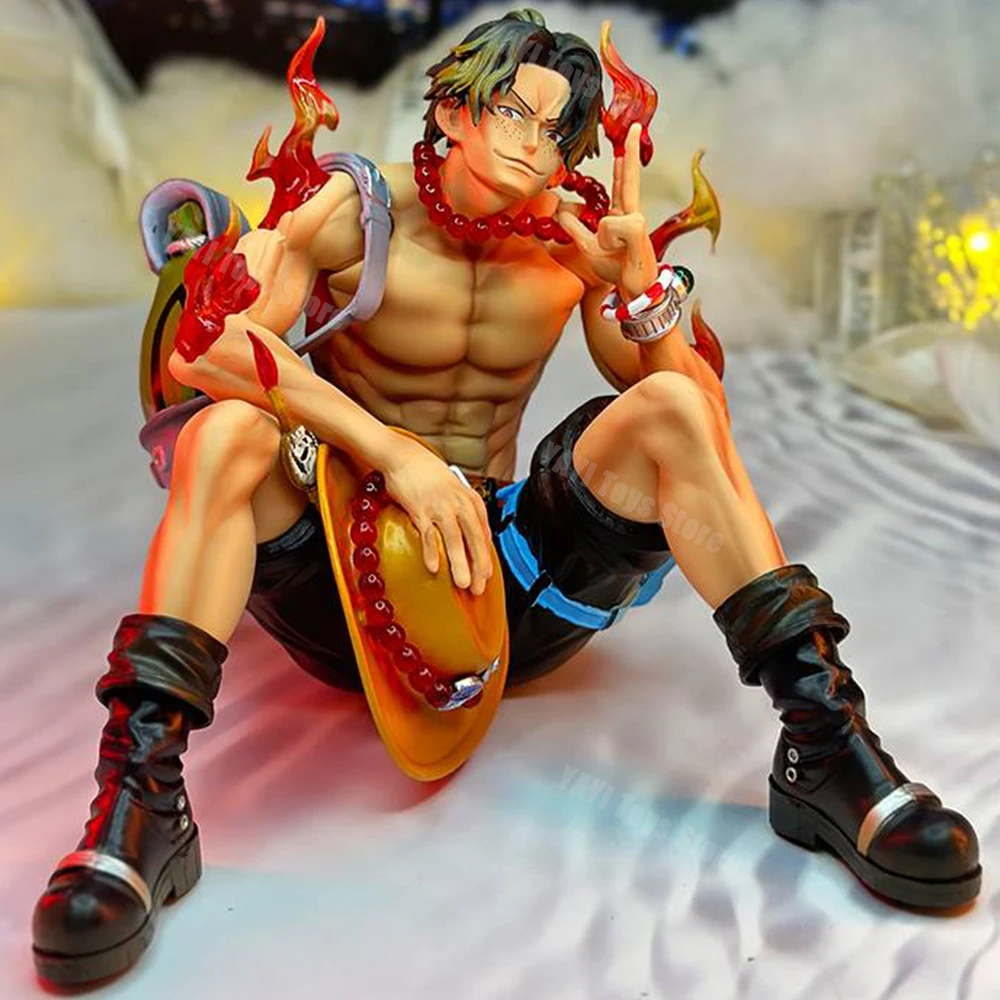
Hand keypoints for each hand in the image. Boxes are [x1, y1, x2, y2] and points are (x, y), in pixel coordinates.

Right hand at [378, 433, 493, 595]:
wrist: (405, 457)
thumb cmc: (429, 475)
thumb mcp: (455, 490)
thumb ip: (465, 512)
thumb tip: (472, 537)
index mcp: (470, 500)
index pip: (483, 533)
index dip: (487, 557)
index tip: (487, 575)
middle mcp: (458, 503)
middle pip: (474, 539)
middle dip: (478, 565)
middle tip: (479, 586)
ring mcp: (440, 506)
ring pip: (454, 539)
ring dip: (460, 563)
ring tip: (463, 583)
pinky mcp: (420, 509)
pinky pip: (429, 534)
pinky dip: (432, 551)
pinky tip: (434, 567)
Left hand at [556, 122, 657, 301]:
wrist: (635, 292)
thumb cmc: (618, 271)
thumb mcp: (588, 248)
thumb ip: (575, 228)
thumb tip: (559, 211)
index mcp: (623, 215)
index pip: (622, 181)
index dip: (625, 159)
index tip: (628, 136)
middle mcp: (633, 214)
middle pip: (629, 179)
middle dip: (631, 153)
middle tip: (635, 127)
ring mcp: (637, 222)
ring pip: (608, 218)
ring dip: (603, 237)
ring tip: (612, 253)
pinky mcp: (638, 232)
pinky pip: (611, 226)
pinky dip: (607, 239)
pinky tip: (617, 251)